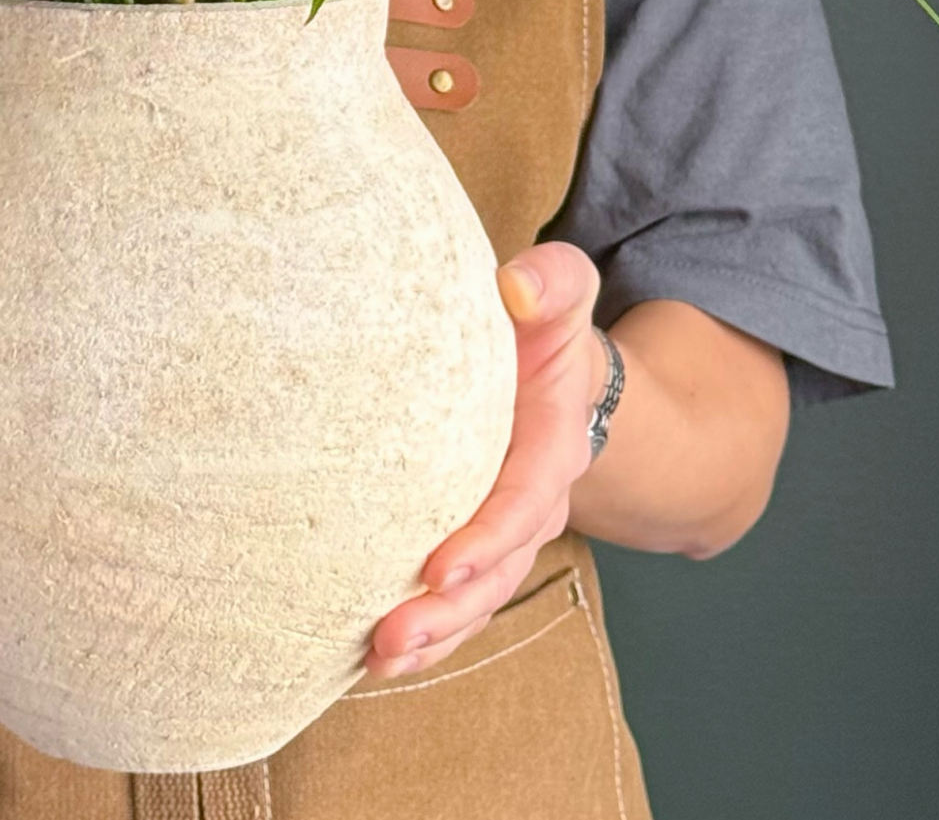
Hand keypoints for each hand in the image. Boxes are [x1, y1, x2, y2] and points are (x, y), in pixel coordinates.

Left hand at [365, 241, 605, 677]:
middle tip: (391, 634)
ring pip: (477, 597)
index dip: (488, 538)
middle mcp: (533, 499)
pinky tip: (378, 657)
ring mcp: (506, 528)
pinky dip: (426, 632)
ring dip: (431, 634)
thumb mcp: (561, 290)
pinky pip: (459, 597)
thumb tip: (515, 285)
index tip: (439, 566)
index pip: (524, 500)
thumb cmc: (545, 323)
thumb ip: (551, 280)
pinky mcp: (476, 538)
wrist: (553, 363)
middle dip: (448, 610)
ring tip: (378, 657)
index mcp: (554, 444)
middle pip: (497, 570)